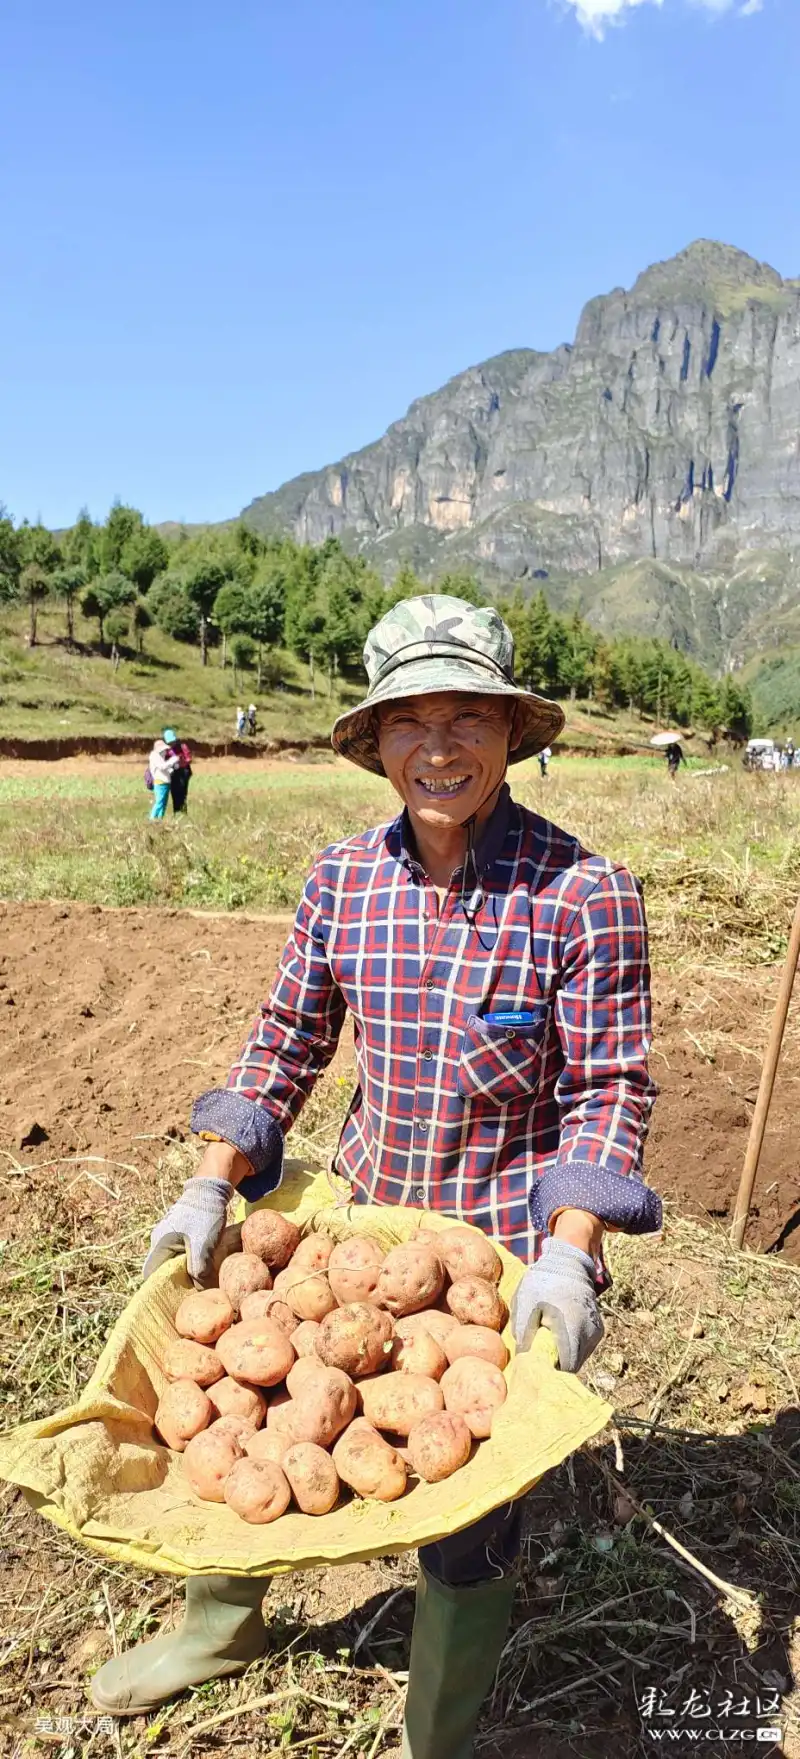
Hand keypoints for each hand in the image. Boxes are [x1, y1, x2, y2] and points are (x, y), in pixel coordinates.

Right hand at [142, 1177, 233, 1284]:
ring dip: (186, 1270)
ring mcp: (170, 1236)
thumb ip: (198, 1269)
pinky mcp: (181, 1232)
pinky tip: (204, 1265)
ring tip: (199, 1280)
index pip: (150, 1274)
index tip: (173, 1297)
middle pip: (163, 1269)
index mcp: (160, 1244)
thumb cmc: (204, 1216)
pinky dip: (191, 1261)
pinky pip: (182, 1253)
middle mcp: (161, 1241)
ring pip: (175, 1261)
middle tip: (190, 1292)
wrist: (211, 1189)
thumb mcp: (202, 1245)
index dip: (159, 1288)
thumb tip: (198, 1290)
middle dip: (176, 1281)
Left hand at [510, 1238, 602, 1372]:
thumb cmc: (543, 1283)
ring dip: (563, 1355)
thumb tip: (523, 1358)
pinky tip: (559, 1335)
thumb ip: (523, 1333)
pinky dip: (571, 1347)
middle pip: (572, 1365)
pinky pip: (583, 1347)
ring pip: (579, 1357)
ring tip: (548, 1341)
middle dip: (555, 1364)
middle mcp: (588, 1333)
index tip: (537, 1366)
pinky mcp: (598, 1329)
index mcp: (571, 1328)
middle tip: (539, 1355)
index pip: (566, 1367)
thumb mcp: (524, 1304)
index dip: (550, 1370)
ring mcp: (596, 1332)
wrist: (569, 1263)